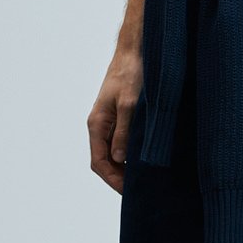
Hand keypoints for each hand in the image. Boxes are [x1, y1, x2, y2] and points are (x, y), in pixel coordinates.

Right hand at [88, 48, 142, 193]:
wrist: (136, 50)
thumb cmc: (131, 73)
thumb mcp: (129, 105)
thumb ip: (123, 133)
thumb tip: (119, 160)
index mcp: (97, 124)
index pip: (99, 162)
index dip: (112, 180)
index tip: (129, 192)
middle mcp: (101, 125)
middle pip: (105, 161)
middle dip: (119, 177)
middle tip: (140, 190)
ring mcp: (111, 120)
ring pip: (114, 152)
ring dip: (125, 167)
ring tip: (144, 179)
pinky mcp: (121, 115)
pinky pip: (122, 141)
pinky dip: (131, 153)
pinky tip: (145, 159)